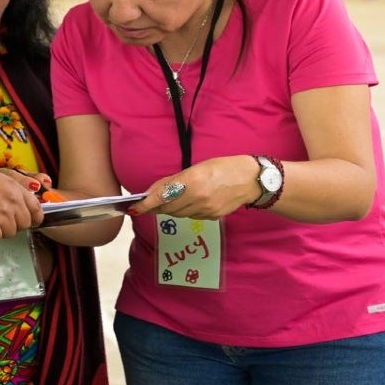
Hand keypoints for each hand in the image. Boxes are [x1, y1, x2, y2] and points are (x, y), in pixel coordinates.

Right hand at [0, 169, 43, 240]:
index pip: (36, 207)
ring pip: (11, 233)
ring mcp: (0, 213)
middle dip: (14, 224)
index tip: (30, 221)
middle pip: (24, 223)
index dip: (34, 217)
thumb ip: (17, 185)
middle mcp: (10, 200)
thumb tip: (34, 194)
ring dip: (0, 230)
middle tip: (0, 220)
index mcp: (13, 187)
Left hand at [127, 155, 258, 219]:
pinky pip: (191, 216)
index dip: (146, 204)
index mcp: (192, 182)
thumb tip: (155, 191)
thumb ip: (175, 180)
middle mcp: (198, 198)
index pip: (162, 196)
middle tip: (149, 202)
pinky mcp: (212, 217)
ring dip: (171, 208)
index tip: (134, 208)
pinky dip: (185, 210)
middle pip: (168, 208)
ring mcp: (205, 210)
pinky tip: (190, 202)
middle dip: (157, 206)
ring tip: (173, 199)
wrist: (249, 180)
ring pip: (178, 214)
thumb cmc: (222, 167)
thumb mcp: (196, 167)